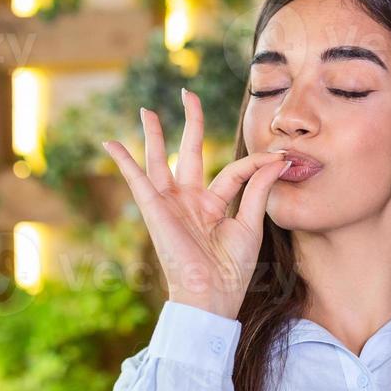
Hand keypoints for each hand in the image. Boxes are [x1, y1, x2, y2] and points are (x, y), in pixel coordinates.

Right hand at [101, 88, 288, 318]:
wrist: (212, 295)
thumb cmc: (231, 270)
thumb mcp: (250, 225)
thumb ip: (258, 190)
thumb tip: (277, 159)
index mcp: (214, 206)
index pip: (233, 171)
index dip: (256, 162)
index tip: (279, 155)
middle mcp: (190, 201)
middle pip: (189, 152)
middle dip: (190, 123)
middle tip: (188, 95)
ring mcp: (171, 204)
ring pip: (160, 160)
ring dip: (154, 134)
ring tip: (148, 110)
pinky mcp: (155, 210)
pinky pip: (137, 181)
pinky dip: (124, 162)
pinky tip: (111, 144)